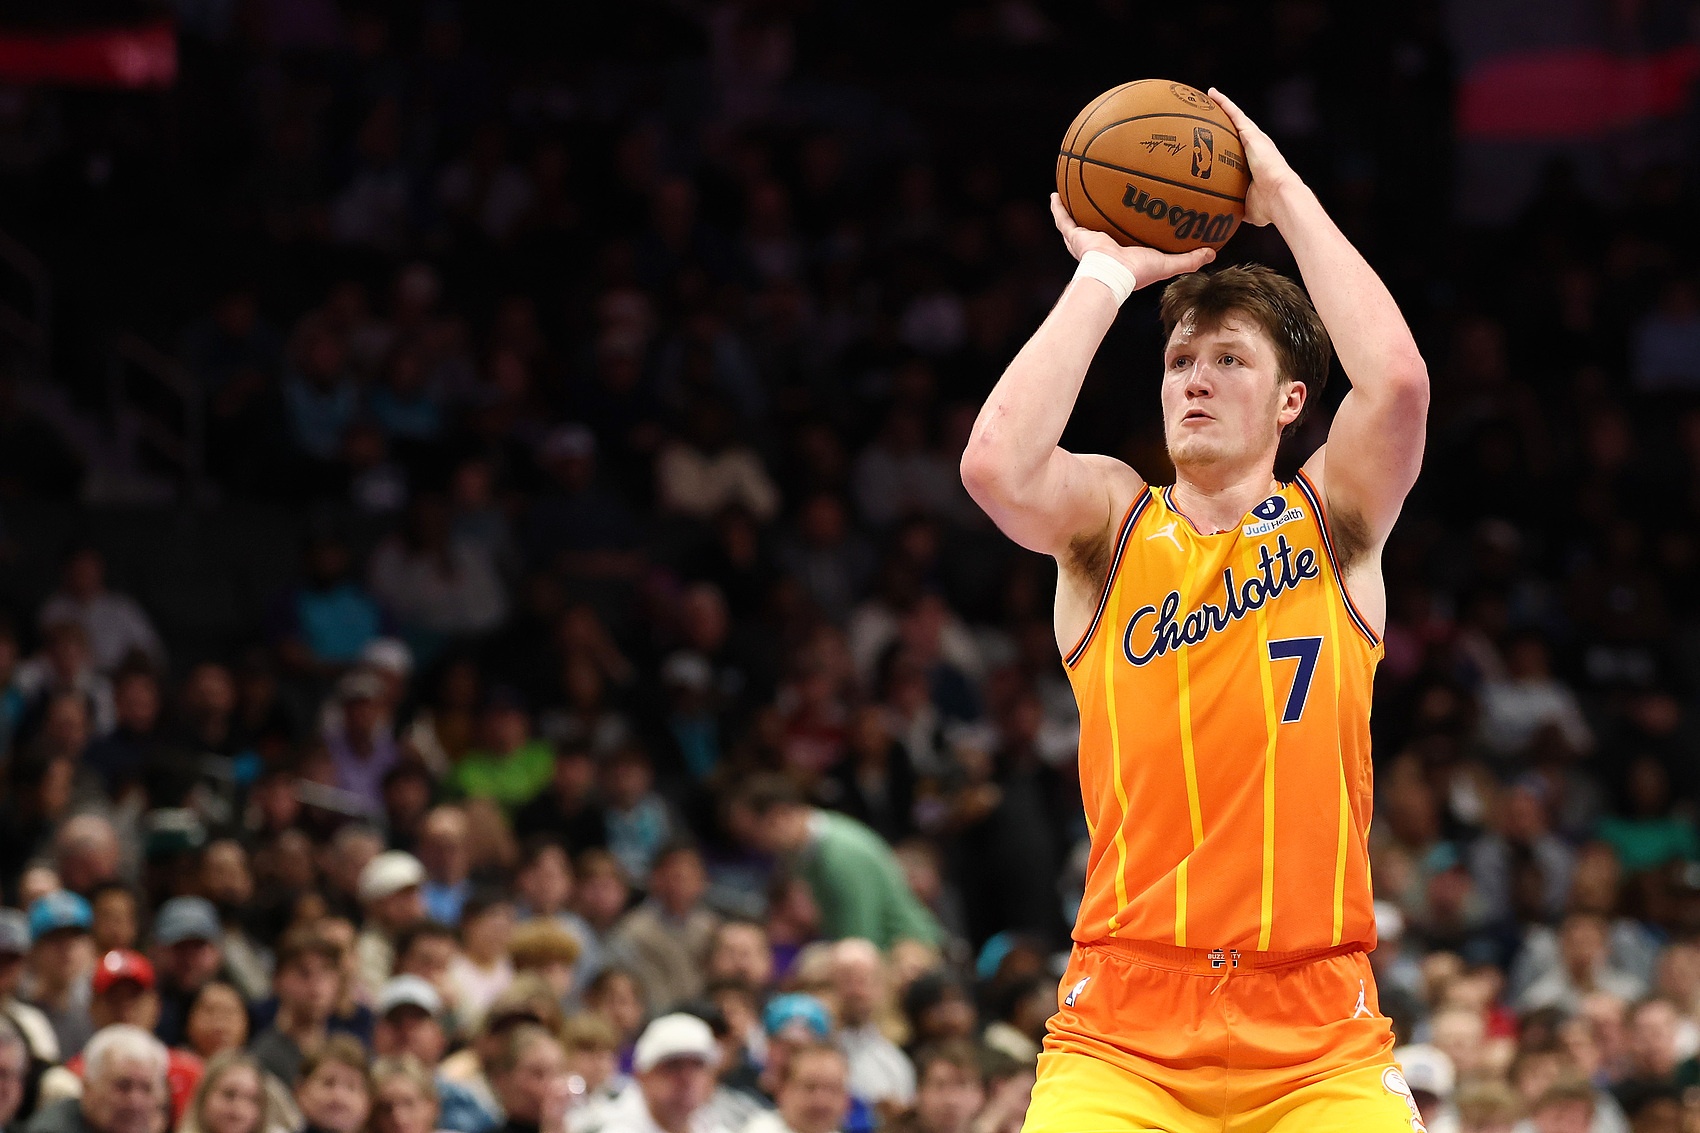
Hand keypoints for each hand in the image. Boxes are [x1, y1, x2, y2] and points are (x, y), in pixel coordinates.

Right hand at [1051, 194, 1213, 284]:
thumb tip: (1212, 252)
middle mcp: (1101, 244)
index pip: (1123, 236)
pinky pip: (1064, 219)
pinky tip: (1055, 193)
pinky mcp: (1075, 236)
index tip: (1129, 213)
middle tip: (1101, 196)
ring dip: (1074, 208)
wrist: (1113, 275)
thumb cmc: (1137, 272)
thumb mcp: (1168, 263)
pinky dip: (1058, 207)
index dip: (1125, 226)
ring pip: (1077, 221)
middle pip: (1098, 225)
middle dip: (1097, 213)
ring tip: (1072, 190)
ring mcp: (1086, 239)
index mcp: (1121, 251)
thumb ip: (1189, 259)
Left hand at [1206, 88, 1301, 226]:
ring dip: (1223, 106)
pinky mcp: (1252, 134)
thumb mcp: (1246, 207)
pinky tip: (1212, 94)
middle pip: (1237, 130)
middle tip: (1210, 112)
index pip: (1238, 150)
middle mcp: (1256, 148)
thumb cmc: (1266, 207)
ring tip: (1209, 96)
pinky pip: (1235, 115)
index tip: (1218, 139)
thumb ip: (1234, 207)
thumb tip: (1222, 217)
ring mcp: (1255, 139)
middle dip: (1225, 121)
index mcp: (1255, 164)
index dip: (1229, 143)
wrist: (1279, 197)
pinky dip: (1224, 103)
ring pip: (1235, 118)